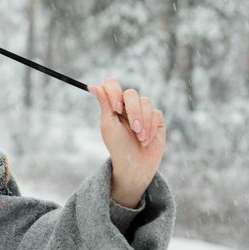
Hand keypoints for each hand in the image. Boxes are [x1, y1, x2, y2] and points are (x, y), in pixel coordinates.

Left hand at [88, 78, 165, 205]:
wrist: (135, 164)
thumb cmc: (118, 146)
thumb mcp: (109, 124)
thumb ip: (104, 104)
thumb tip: (91, 85)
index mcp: (113, 105)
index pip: (112, 84)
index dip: (115, 92)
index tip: (116, 109)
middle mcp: (128, 106)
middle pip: (131, 93)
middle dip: (133, 111)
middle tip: (133, 128)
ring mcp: (143, 111)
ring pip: (146, 102)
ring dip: (143, 122)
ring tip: (139, 137)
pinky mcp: (156, 119)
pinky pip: (156, 113)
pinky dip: (151, 127)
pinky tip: (146, 139)